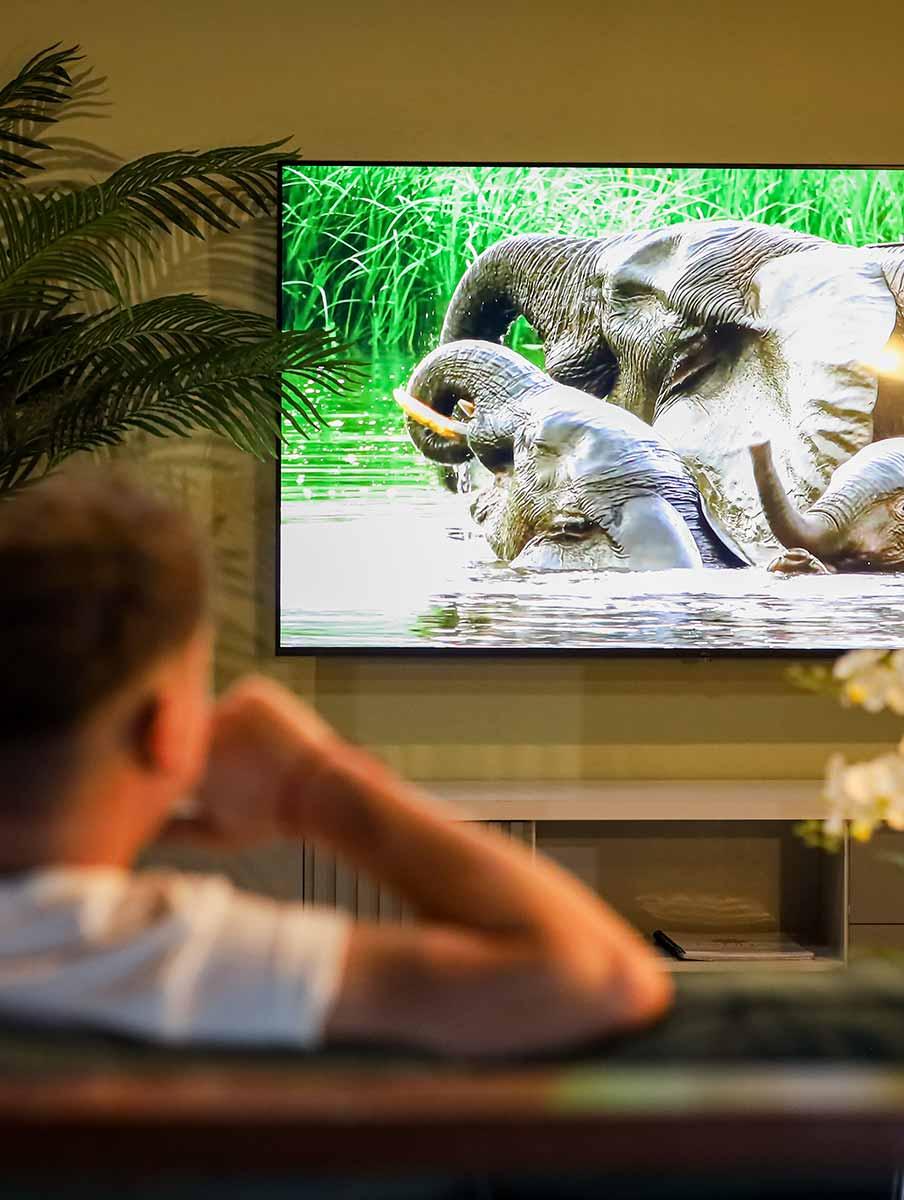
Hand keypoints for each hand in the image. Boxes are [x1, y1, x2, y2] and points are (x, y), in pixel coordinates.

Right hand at [183, 675, 342, 846]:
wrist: (323, 789)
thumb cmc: (269, 817)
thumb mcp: (217, 833)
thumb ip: (173, 831)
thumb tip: (147, 829)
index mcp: (185, 766)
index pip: (169, 765)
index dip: (186, 780)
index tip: (208, 791)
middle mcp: (201, 730)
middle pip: (191, 736)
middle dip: (205, 752)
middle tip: (241, 774)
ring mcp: (229, 703)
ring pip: (216, 715)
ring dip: (227, 731)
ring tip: (258, 759)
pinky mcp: (252, 689)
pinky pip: (240, 700)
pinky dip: (249, 714)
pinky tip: (268, 738)